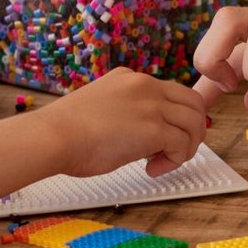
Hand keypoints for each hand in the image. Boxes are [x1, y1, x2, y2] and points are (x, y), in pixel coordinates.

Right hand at [33, 67, 207, 177]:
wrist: (53, 137)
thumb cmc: (66, 131)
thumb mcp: (100, 106)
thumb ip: (124, 111)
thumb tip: (138, 134)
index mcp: (130, 78)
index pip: (171, 93)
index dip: (174, 118)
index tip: (164, 138)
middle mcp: (145, 85)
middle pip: (193, 103)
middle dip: (191, 130)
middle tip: (175, 151)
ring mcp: (151, 105)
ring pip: (195, 123)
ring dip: (186, 148)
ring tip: (162, 163)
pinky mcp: (154, 128)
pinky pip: (183, 144)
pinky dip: (175, 161)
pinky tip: (151, 169)